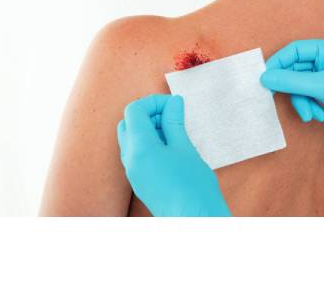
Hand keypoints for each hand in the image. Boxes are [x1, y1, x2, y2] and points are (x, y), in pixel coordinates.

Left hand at [117, 94, 230, 215]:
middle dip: (149, 114)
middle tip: (173, 116)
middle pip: (128, 123)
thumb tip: (173, 102)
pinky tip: (171, 147)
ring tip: (174, 132)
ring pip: (131, 138)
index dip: (154, 102)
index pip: (135, 111)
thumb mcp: (185, 148)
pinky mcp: (140, 181)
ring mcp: (133, 172)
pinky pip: (136, 153)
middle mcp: (130, 159)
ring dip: (150, 128)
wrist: (195, 221)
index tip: (174, 105)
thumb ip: (174, 122)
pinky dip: (149, 142)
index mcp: (140, 148)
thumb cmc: (193, 186)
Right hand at [260, 39, 323, 182]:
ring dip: (300, 100)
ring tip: (308, 114)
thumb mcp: (322, 88)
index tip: (266, 77)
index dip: (279, 62)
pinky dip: (308, 105)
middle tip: (278, 97)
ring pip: (299, 83)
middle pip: (296, 67)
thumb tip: (265, 76)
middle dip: (292, 87)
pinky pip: (306, 93)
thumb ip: (291, 80)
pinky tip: (317, 115)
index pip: (296, 49)